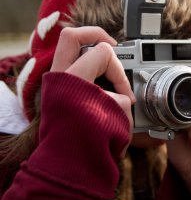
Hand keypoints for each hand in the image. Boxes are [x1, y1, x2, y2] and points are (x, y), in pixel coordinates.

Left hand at [50, 26, 134, 141]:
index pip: (103, 53)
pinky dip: (86, 67)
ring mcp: (55, 83)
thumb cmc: (87, 142)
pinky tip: (99, 78)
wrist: (67, 163)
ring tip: (106, 62)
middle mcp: (59, 77)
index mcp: (73, 79)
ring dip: (89, 51)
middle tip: (113, 46)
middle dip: (96, 36)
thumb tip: (123, 98)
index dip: (121, 72)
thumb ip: (121, 99)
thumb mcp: (114, 117)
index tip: (127, 95)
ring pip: (68, 49)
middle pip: (72, 36)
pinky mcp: (57, 91)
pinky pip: (70, 66)